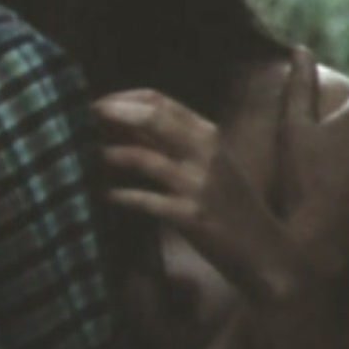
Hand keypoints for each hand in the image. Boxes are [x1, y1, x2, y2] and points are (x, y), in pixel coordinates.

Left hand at [92, 90, 296, 302]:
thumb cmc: (232, 205)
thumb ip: (174, 142)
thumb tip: (126, 121)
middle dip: (113, 113)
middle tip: (82, 117)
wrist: (265, 250)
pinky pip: (147, 200)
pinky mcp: (191, 216)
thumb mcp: (210, 164)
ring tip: (88, 155)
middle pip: (152, 117)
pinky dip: (122, 196)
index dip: (124, 98)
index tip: (98, 103)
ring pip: (145, 157)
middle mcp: (206, 152)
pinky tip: (105, 195)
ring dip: (111, 154)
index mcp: (209, 134)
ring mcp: (199, 184)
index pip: (161, 100)